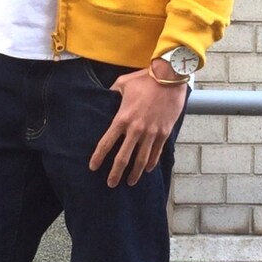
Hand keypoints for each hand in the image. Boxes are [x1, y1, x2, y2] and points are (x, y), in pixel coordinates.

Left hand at [89, 64, 187, 187]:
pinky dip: (151, 163)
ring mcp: (151, 133)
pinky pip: (156, 152)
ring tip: (130, 182)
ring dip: (135, 173)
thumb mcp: (122, 83)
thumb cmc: (144, 80)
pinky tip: (146, 170)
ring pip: (141, 160)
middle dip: (115, 173)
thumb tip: (106, 96)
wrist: (169, 78)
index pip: (106, 143)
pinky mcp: (164, 132)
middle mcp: (136, 129)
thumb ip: (112, 93)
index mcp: (122, 119)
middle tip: (110, 184)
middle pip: (123, 158)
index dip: (98, 157)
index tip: (93, 167)